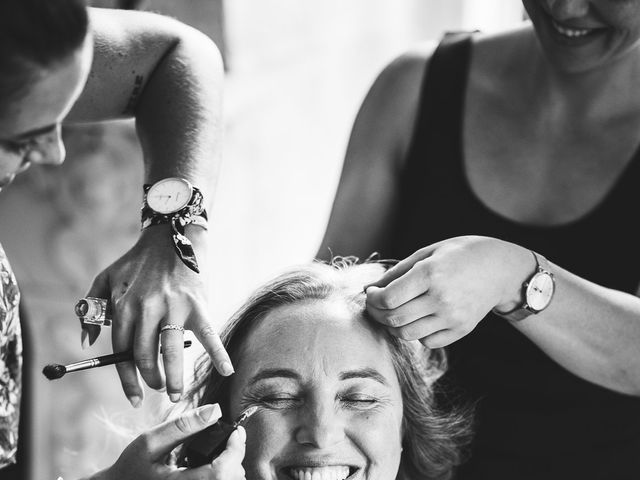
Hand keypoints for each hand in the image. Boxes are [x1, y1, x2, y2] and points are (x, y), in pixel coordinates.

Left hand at [82, 224, 232, 405]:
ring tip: (177, 395)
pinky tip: (227, 370)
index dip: (127, 379)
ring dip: (174, 378)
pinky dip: (218, 353)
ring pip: (171, 351)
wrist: (171, 236)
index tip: (134, 397)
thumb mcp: (106, 279)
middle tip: (158, 388)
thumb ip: (89, 308)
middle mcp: (146, 309)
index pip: (122, 352)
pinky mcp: (197, 304)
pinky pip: (208, 333)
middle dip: (151, 379)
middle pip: (145, 356)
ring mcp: (173, 307)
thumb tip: (86, 342)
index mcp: (124, 306)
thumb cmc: (138, 262)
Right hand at [89, 404, 245, 479]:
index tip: (237, 432)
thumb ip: (183, 426)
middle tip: (230, 439)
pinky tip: (215, 466)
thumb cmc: (131, 467)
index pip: (223, 472)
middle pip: (232, 479)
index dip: (236, 449)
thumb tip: (214, 410)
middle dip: (235, 457)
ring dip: (231, 468)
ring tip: (223, 453)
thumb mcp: (150, 442)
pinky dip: (223, 475)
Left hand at [365, 236, 531, 347]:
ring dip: (392, 325)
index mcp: (431, 274)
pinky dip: (415, 333)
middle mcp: (441, 299)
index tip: (372, 292)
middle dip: (376, 313)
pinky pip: (426, 341)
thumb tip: (368, 288)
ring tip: (393, 312)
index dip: (373, 298)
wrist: (500, 269)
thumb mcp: (427, 253)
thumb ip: (396, 272)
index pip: (389, 298)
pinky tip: (417, 318)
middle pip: (394, 319)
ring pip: (406, 334)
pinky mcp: (461, 330)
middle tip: (375, 304)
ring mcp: (452, 318)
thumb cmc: (460, 255)